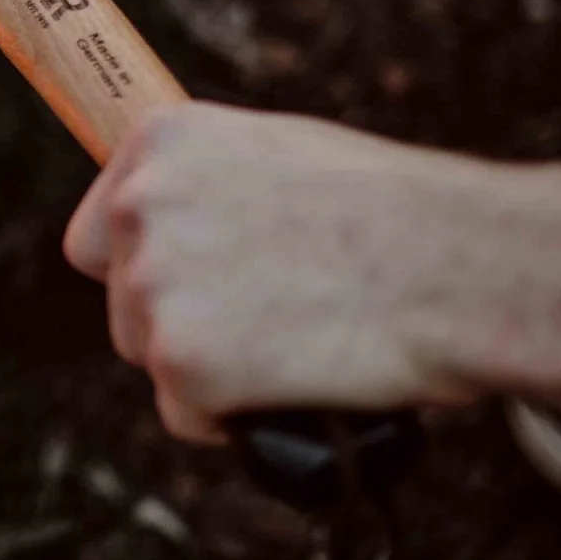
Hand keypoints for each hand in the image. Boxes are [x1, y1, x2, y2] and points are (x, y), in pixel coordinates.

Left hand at [62, 103, 560, 444]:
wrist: (465, 268)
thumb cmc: (401, 215)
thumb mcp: (285, 156)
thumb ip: (211, 184)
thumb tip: (170, 229)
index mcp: (161, 140)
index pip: (96, 236)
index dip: (146, 272)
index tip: (197, 288)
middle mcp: (140, 204)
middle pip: (124, 303)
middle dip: (185, 321)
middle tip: (276, 316)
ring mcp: (154, 284)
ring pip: (151, 357)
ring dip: (210, 368)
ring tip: (298, 340)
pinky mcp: (180, 363)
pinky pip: (184, 415)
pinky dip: (232, 419)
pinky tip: (294, 383)